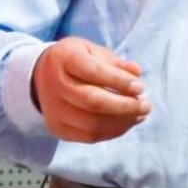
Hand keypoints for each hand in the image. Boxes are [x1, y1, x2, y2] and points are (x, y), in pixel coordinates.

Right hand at [31, 37, 150, 142]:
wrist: (41, 75)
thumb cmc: (75, 59)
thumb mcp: (93, 50)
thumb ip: (115, 62)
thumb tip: (136, 73)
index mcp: (63, 59)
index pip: (93, 72)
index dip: (119, 82)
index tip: (140, 87)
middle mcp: (54, 85)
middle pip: (93, 102)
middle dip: (125, 106)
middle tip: (146, 105)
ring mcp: (53, 110)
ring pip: (92, 124)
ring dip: (122, 122)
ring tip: (140, 115)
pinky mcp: (56, 128)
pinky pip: (88, 136)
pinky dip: (112, 132)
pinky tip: (126, 122)